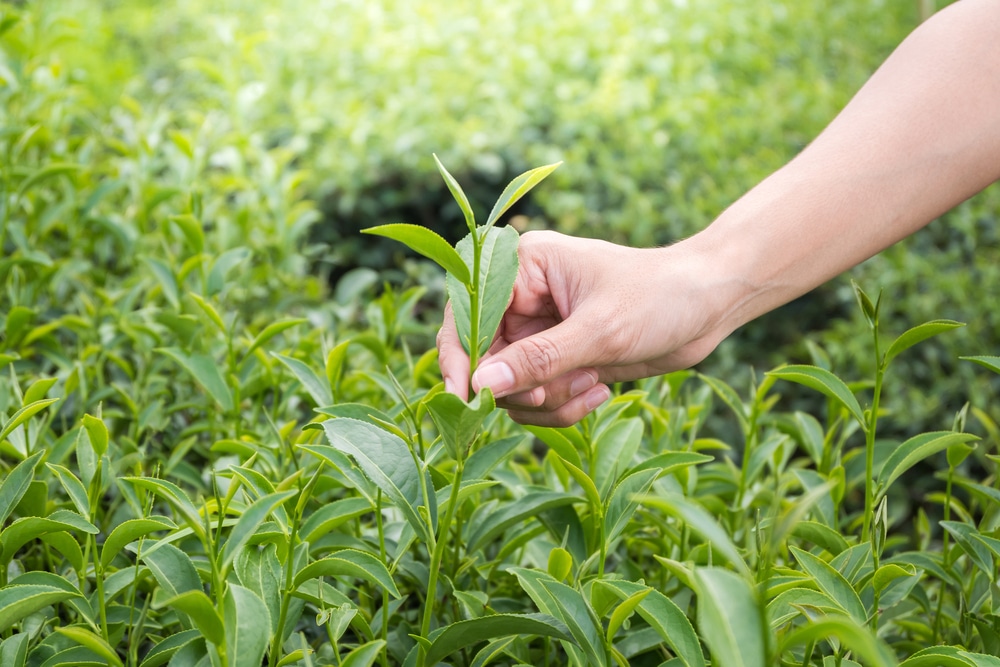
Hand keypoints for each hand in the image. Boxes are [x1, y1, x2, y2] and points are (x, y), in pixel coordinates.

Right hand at [436, 230, 734, 425]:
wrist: (710, 305)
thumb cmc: (659, 298)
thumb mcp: (600, 331)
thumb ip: (538, 360)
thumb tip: (481, 384)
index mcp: (524, 267)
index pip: (469, 316)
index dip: (461, 360)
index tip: (466, 400)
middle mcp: (523, 298)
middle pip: (486, 361)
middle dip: (522, 387)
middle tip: (554, 393)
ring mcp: (540, 331)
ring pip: (512, 387)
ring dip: (548, 400)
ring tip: (592, 383)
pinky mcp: (559, 359)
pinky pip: (539, 397)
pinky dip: (564, 405)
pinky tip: (600, 389)